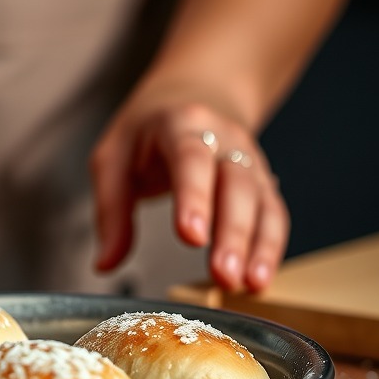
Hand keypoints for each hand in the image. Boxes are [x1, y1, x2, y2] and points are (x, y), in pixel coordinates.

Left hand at [90, 100, 287, 291]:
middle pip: (236, 183)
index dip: (193, 197)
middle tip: (223, 275)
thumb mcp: (112, 159)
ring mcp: (248, 158)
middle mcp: (223, 137)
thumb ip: (111, 213)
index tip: (191, 236)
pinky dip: (270, 247)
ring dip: (258, 246)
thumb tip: (105, 264)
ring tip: (248, 285)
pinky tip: (259, 279)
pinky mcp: (261, 181)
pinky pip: (273, 213)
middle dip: (232, 232)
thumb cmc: (146, 130)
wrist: (193, 93)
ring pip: (262, 200)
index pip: (190, 158)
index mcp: (180, 124)